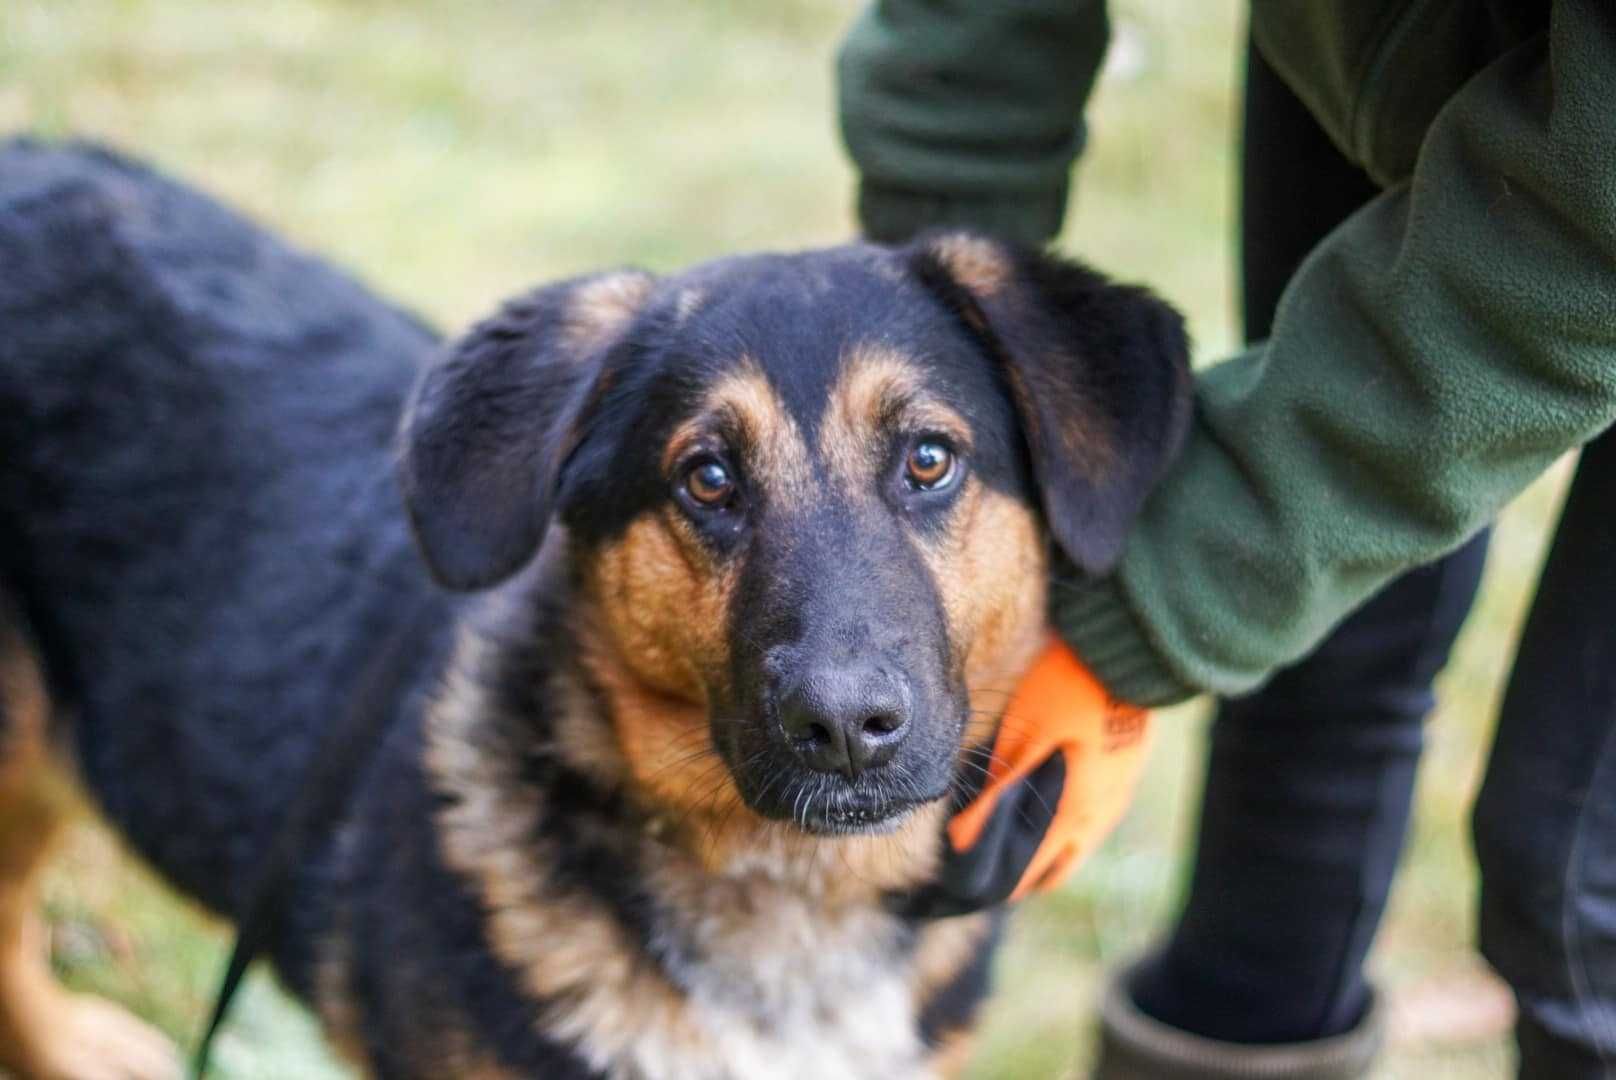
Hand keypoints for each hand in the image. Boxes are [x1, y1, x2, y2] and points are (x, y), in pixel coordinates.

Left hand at [896, 637, 1151, 917]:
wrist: (1130, 651)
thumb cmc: (1070, 686)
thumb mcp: (1025, 734)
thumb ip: (997, 789)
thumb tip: (960, 840)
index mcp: (1074, 812)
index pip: (1029, 870)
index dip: (994, 884)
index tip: (962, 891)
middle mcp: (1101, 814)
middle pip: (1058, 868)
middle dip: (1022, 878)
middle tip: (983, 878)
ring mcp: (1119, 795)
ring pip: (1079, 845)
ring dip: (1046, 855)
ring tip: (1009, 849)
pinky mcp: (1126, 773)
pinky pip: (1093, 819)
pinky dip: (1066, 829)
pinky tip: (1047, 810)